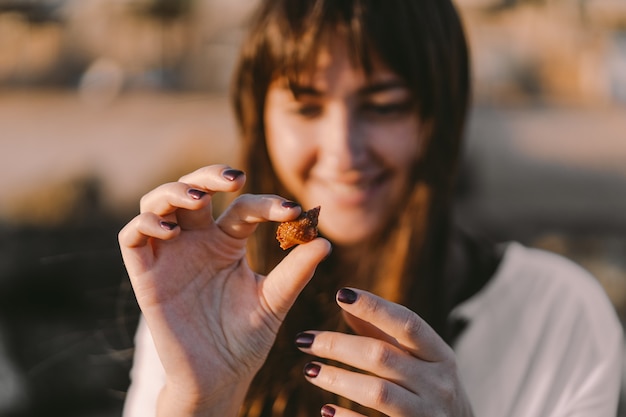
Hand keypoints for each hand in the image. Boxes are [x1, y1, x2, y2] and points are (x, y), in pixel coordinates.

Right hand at [118, 165, 330, 415]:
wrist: (219, 378)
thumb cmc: (246, 339)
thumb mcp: (274, 301)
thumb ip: (296, 272)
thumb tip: (324, 241)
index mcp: (227, 243)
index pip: (242, 208)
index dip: (266, 203)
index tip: (293, 211)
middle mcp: (196, 242)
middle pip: (193, 190)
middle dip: (209, 175)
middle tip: (234, 178)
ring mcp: (169, 257)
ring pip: (157, 203)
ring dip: (174, 192)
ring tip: (198, 199)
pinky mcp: (146, 277)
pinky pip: (131, 239)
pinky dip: (145, 224)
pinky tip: (170, 231)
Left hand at [295, 288, 473, 416]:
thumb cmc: (431, 390)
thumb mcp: (420, 360)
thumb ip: (385, 334)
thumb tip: (347, 304)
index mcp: (440, 355)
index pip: (407, 322)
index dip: (374, 307)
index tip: (340, 293)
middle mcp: (438, 383)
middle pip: (382, 356)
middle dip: (338, 345)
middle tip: (304, 339)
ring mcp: (427, 414)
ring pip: (377, 393)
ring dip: (338, 379)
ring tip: (309, 370)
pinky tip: (325, 410)